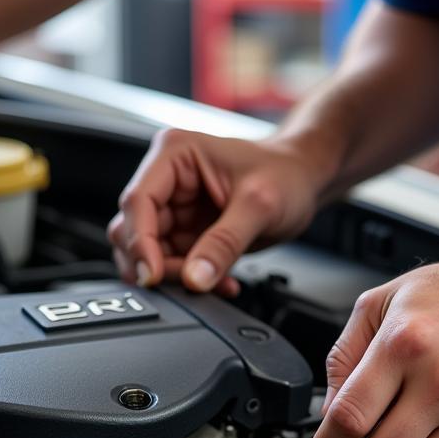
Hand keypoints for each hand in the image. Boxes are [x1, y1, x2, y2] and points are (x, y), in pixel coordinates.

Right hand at [108, 130, 321, 293]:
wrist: (305, 181)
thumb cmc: (286, 174)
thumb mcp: (259, 206)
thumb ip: (224, 243)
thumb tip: (194, 278)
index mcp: (174, 155)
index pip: (136, 202)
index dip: (139, 243)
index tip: (153, 275)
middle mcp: (166, 180)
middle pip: (133, 231)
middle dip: (157, 263)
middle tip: (189, 280)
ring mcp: (174, 209)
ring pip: (148, 253)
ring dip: (175, 275)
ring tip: (212, 281)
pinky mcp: (186, 233)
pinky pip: (173, 264)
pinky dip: (192, 279)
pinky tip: (220, 282)